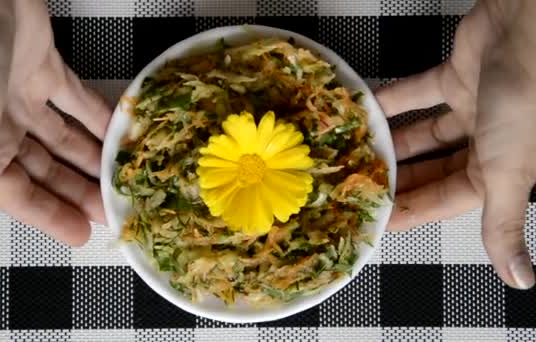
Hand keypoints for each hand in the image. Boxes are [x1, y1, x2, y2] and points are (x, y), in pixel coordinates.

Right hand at [0, 1, 110, 252]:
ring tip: (123, 179)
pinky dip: (98, 118)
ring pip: (66, 139)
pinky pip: (78, 102)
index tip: (83, 234)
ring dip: (93, 159)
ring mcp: (26, 97)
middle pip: (49, 170)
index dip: (52, 216)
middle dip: (80, 191)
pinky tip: (120, 135)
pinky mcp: (47, 69)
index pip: (22, 196)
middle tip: (115, 209)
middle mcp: (4, 128)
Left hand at [377, 0, 535, 288]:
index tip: (373, 220)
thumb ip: (504, 223)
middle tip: (353, 187)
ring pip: (421, 134)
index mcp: (498, 174)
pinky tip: (364, 110)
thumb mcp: (511, 172)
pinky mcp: (457, 76)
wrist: (532, 29)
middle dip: (395, 180)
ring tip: (352, 154)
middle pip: (429, 170)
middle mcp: (485, 144)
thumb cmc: (526, 102)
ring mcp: (470, 109)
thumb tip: (521, 279)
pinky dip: (392, 101)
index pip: (443, 202)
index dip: (409, 212)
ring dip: (390, 143)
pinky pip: (417, 93)